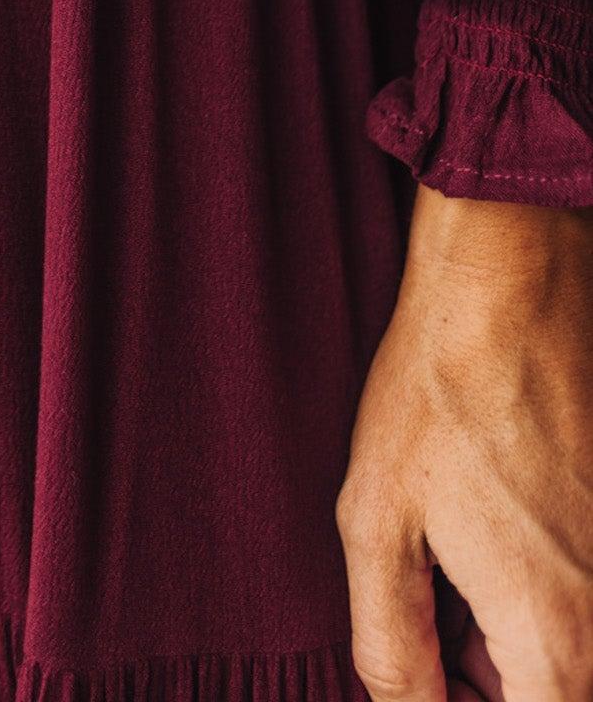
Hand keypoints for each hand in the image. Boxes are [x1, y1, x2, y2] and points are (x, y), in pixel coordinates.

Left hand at [336, 184, 592, 701]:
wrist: (510, 286)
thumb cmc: (437, 394)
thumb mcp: (376, 523)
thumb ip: (391, 647)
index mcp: (553, 640)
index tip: (433, 684)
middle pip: (558, 698)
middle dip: (486, 684)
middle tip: (433, 636)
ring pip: (571, 656)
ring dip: (512, 648)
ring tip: (451, 571)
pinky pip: (583, 601)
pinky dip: (535, 601)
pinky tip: (485, 540)